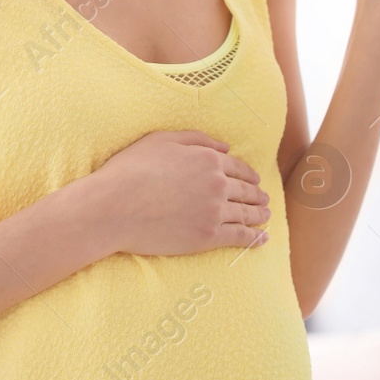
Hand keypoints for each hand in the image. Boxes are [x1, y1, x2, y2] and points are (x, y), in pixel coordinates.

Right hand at [86, 130, 270, 255]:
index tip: (254, 180)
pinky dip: (255, 239)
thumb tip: (225, 147)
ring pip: (246, 214)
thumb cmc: (131, 170)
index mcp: (208, 159)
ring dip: (260, 215)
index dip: (248, 174)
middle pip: (246, 191)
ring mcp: (214, 212)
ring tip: (266, 216)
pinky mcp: (207, 237)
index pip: (238, 167)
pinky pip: (240, 237)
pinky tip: (262, 239)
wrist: (114, 207)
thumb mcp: (161, 140)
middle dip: (257, 195)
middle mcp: (217, 184)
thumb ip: (196, 139)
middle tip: (264, 199)